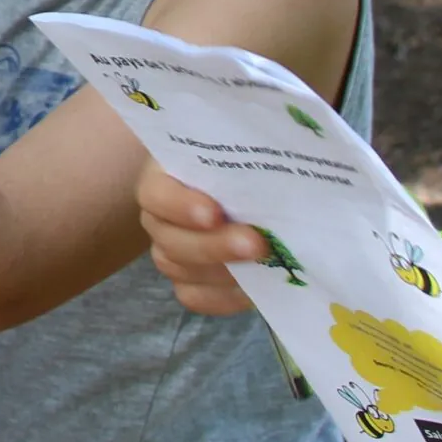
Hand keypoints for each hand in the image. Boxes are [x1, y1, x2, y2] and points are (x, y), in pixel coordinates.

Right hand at [135, 157, 263, 314]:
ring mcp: (170, 249)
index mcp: (165, 175)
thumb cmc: (247, 161)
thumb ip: (254, 150)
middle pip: (168, 238)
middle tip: (256, 244)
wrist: (256, 191)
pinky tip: (253, 289)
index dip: (180, 206)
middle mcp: (160, 215)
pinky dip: (222, 297)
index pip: (155, 193)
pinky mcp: (187, 279)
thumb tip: (286, 144)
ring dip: (221, 272)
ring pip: (178, 269)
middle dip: (213, 246)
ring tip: (263, 267)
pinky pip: (193, 296)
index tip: (215, 214)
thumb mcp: (247, 147)